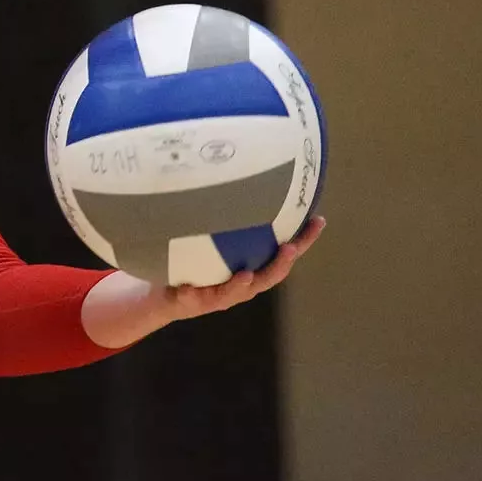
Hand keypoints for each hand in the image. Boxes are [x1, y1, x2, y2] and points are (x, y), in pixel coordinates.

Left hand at [165, 216, 326, 320]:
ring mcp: (215, 296)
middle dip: (280, 264)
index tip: (318, 221)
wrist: (163, 295)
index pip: (284, 254)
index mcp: (252, 268)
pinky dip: (191, 293)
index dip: (303, 240)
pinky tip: (188, 288)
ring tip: (246, 275)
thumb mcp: (214, 238)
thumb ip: (226, 217)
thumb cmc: (196, 263)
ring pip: (233, 293)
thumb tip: (240, 178)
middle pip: (267, 277)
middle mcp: (240, 285)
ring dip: (240, 284)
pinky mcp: (190, 302)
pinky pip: (190, 298)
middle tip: (290, 249)